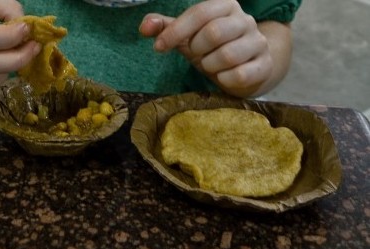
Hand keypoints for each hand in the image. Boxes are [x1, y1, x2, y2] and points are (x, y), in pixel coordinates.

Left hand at [139, 0, 273, 96]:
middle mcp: (245, 20)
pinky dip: (224, 79)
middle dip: (197, 49)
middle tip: (195, 55)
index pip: (200, 12)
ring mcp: (258, 42)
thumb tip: (144, 27)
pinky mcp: (264, 65)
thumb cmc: (212, 48)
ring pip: (228, 55)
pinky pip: (240, 75)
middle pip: (215, 32)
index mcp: (226, 6)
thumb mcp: (188, 36)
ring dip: (209, 65)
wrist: (246, 67)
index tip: (159, 46)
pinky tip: (222, 76)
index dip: (176, 31)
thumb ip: (166, 28)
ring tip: (209, 65)